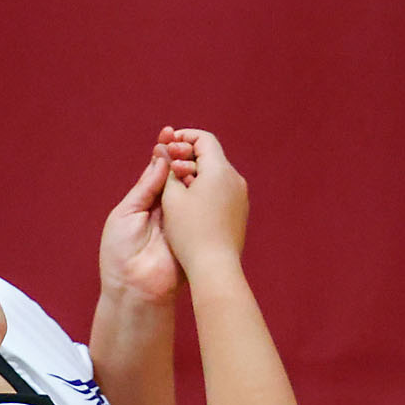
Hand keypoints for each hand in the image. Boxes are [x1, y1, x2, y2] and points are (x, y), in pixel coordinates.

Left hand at [97, 129, 192, 302]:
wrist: (134, 288)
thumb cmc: (120, 253)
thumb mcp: (126, 213)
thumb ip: (145, 187)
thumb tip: (159, 157)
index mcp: (145, 204)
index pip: (157, 172)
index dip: (163, 152)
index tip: (168, 131)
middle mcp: (166, 209)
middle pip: (176, 176)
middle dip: (179, 155)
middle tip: (180, 137)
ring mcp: (183, 219)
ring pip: (189, 188)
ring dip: (189, 170)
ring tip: (187, 151)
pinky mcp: (195, 231)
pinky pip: (200, 207)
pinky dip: (200, 191)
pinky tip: (201, 174)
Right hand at [159, 128, 247, 275]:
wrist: (215, 267)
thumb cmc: (190, 232)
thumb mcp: (171, 197)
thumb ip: (167, 170)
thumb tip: (165, 152)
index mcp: (220, 171)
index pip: (203, 139)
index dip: (183, 137)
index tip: (167, 146)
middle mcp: (235, 179)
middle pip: (210, 155)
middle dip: (186, 155)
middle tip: (167, 164)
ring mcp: (240, 196)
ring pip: (215, 173)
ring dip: (194, 172)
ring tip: (174, 186)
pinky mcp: (239, 211)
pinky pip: (221, 189)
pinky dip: (204, 187)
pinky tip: (187, 202)